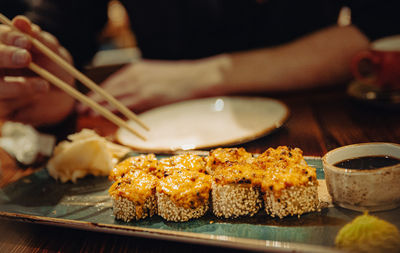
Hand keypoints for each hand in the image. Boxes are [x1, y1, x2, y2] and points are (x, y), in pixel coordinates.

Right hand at [0, 16, 74, 125]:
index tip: (26, 41)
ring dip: (18, 85)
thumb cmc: (55, 67)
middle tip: (26, 58)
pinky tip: (36, 97)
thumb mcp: (50, 51)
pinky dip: (21, 101)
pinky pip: (2, 107)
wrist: (65, 96)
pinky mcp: (1, 109)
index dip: (8, 37)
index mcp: (3, 46)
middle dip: (4, 56)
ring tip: (44, 85)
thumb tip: (21, 22)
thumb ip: (37, 38)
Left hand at [80, 55, 232, 113]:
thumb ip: (141, 86)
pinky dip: (112, 109)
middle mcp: (135, 75)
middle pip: (108, 88)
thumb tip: (128, 100)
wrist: (198, 78)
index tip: (86, 98)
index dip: (97, 92)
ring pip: (112, 96)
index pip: (112, 82)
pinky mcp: (147, 96)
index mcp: (136, 69)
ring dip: (97, 104)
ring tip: (85, 111)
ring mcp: (140, 85)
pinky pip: (125, 104)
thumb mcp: (156, 77)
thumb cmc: (180, 80)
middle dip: (92, 98)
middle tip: (79, 106)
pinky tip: (103, 113)